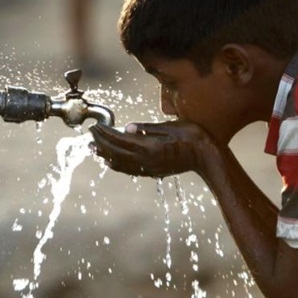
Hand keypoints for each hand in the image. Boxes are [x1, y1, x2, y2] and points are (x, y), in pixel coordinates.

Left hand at [90, 121, 213, 177]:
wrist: (207, 156)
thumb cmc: (192, 137)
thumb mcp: (170, 126)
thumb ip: (147, 128)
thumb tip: (126, 128)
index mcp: (150, 147)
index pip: (119, 140)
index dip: (105, 133)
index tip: (95, 126)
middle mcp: (147, 160)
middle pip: (116, 153)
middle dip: (101, 143)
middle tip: (90, 134)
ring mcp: (149, 168)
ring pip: (120, 163)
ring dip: (105, 155)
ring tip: (93, 148)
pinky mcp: (153, 171)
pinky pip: (129, 170)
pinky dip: (116, 165)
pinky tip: (110, 161)